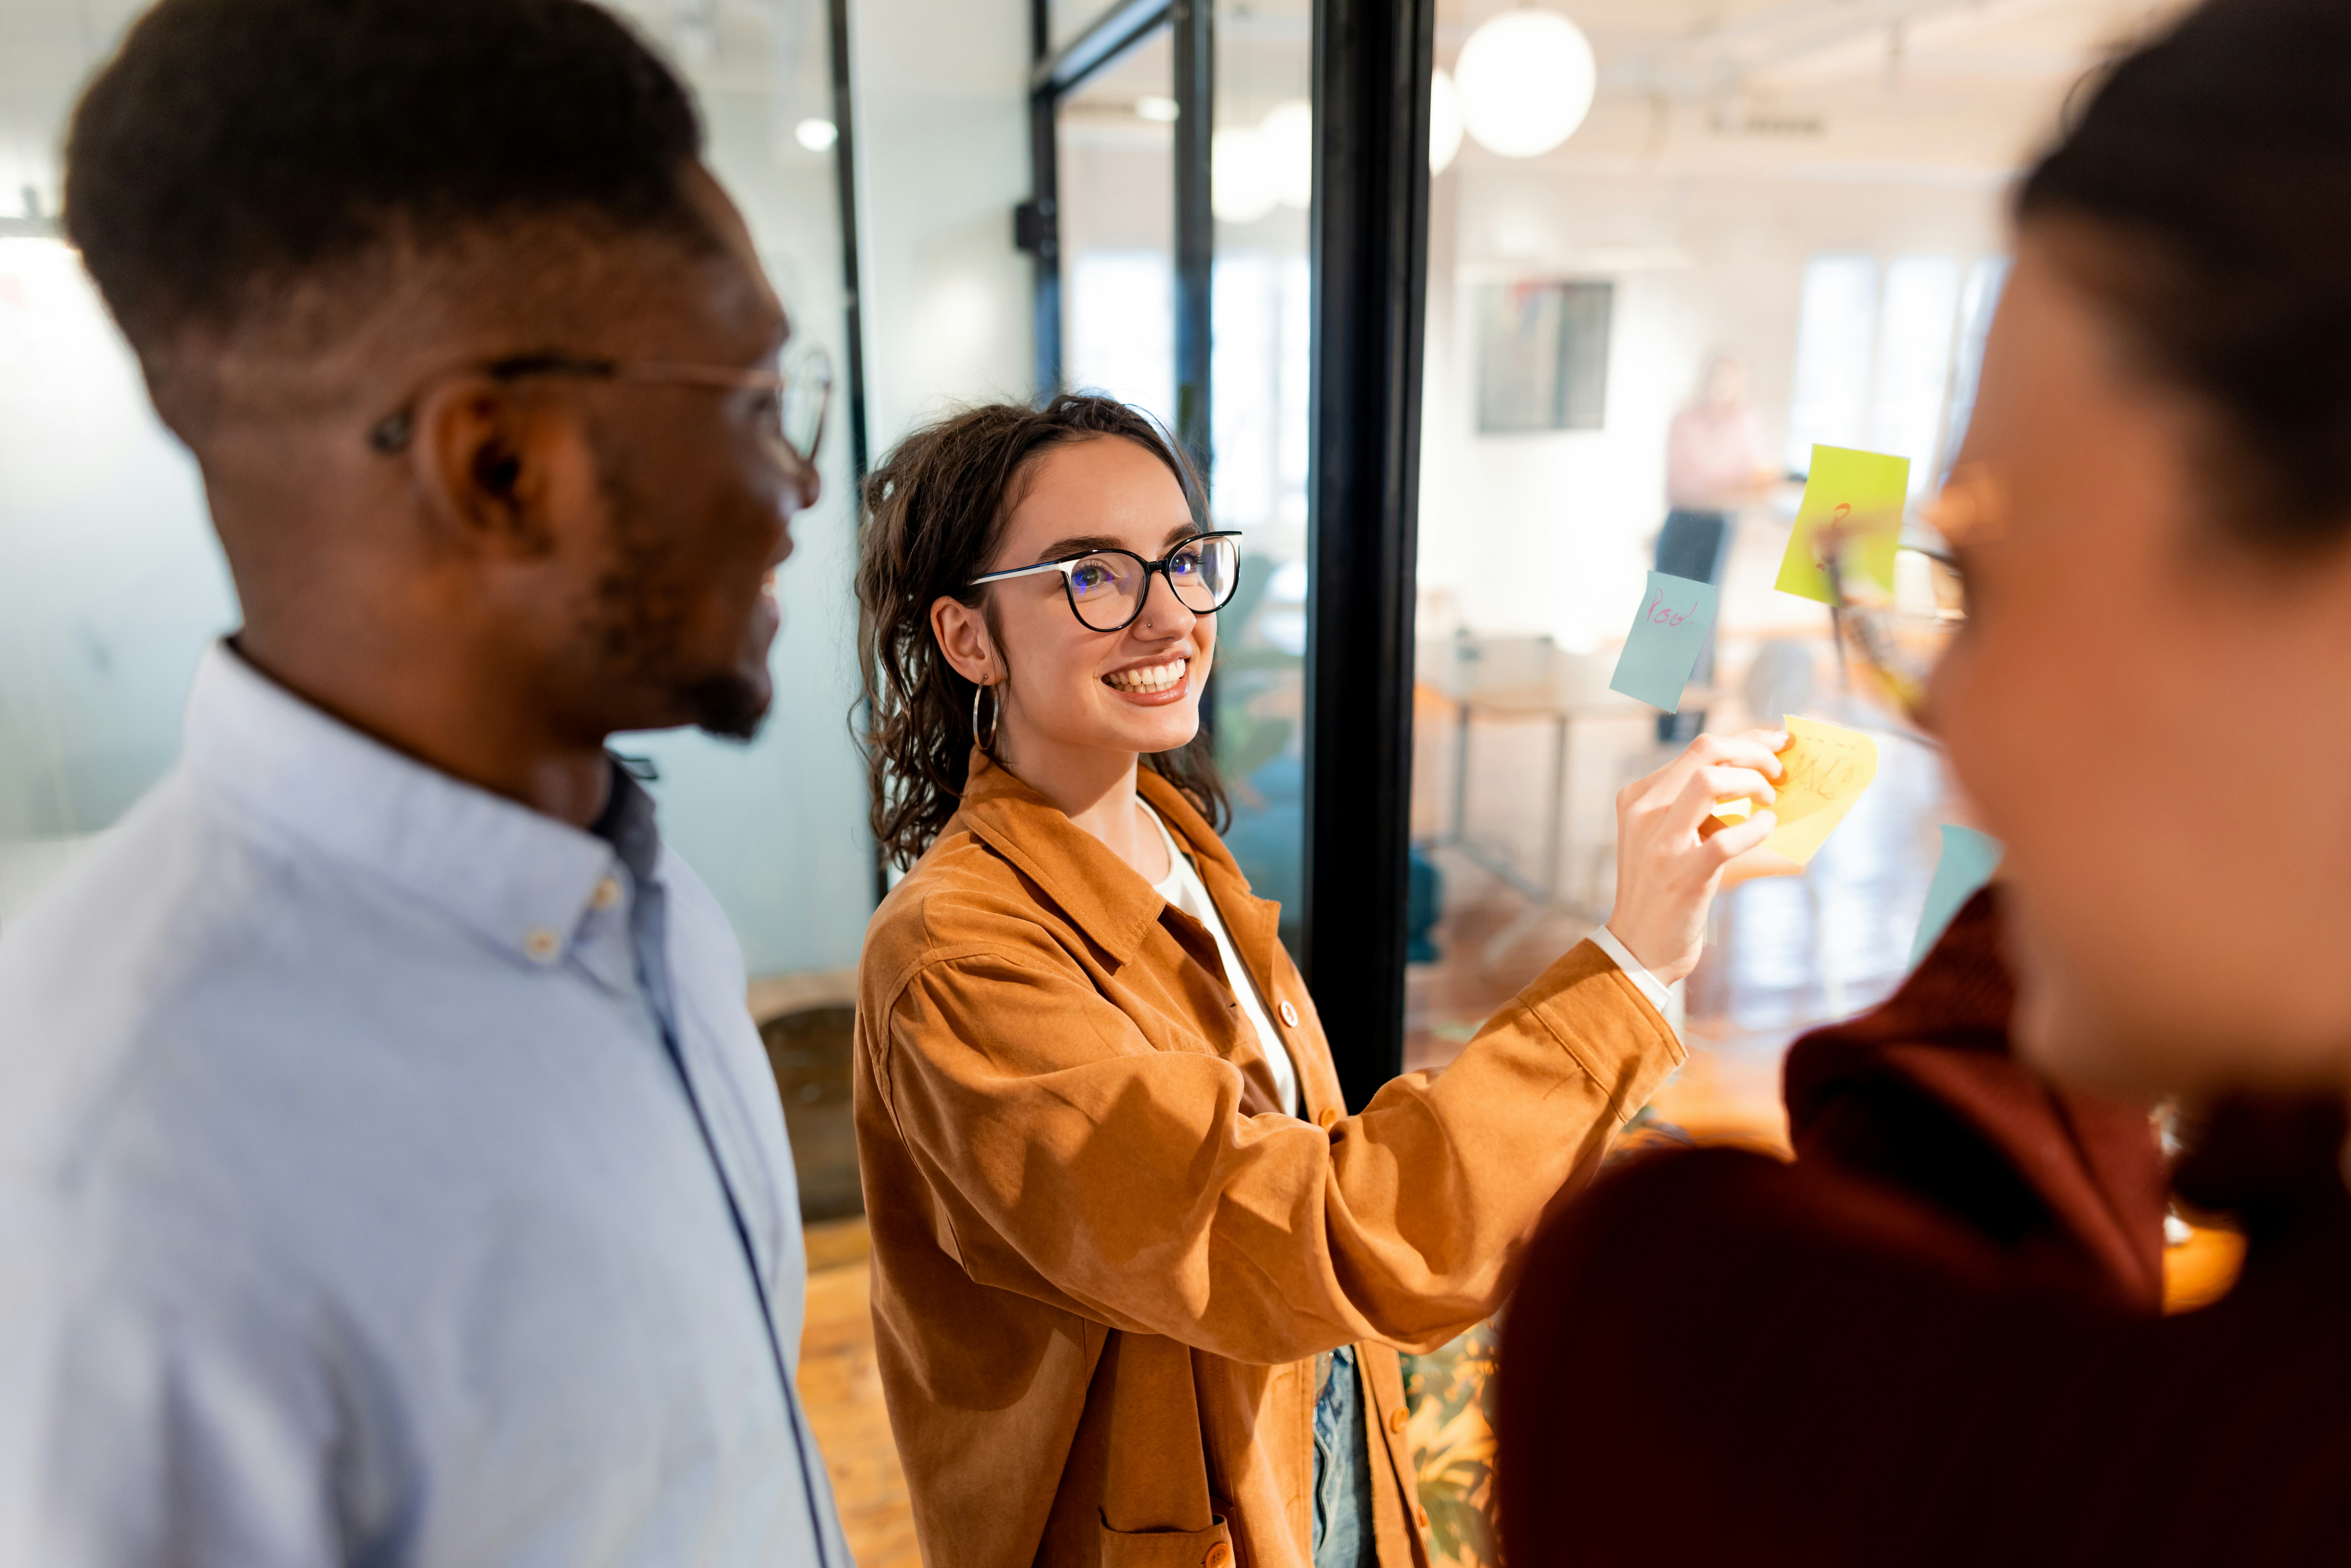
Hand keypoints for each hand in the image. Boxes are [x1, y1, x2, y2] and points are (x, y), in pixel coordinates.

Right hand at [1604, 729, 1789, 985]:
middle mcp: (1644, 812)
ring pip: (1709, 780)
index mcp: (1639, 798)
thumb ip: (1694, 808)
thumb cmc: (1665, 891)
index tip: (1777, 742)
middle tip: (1780, 773)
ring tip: (1770, 801)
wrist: (1638, 949)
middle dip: (1754, 751)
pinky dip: (1756, 829)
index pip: (1698, 748)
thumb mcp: (1666, 839)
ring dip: (1752, 783)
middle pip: (1706, 751)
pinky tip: (1767, 828)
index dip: (1746, 738)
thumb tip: (1757, 780)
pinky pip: (1726, 839)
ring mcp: (1661, 843)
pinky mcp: (1682, 875)